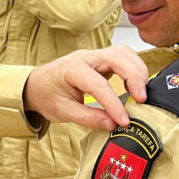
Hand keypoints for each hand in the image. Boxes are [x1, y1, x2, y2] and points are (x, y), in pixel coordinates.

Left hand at [23, 46, 147, 129]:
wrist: (37, 84)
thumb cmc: (47, 95)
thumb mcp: (61, 111)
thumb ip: (87, 118)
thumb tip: (112, 125)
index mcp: (71, 69)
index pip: (98, 84)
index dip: (114, 103)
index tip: (124, 121)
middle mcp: (84, 57)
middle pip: (117, 58)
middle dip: (133, 78)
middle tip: (141, 100)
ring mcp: (94, 55)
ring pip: (123, 53)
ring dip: (137, 70)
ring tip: (140, 94)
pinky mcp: (101, 59)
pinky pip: (123, 56)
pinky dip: (134, 68)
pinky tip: (135, 85)